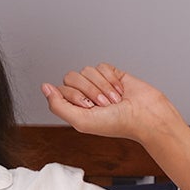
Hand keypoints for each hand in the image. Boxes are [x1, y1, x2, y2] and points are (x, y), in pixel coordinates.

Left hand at [41, 64, 173, 144]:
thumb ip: (58, 105)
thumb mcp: (81, 120)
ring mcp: (98, 83)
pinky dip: (111, 79)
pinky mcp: (112, 74)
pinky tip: (120, 91)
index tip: (90, 107)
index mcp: (74, 107)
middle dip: (89, 90)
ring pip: (87, 70)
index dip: (76, 96)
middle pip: (72, 77)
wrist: (145, 115)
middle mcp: (84, 94)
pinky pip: (102, 66)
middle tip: (103, 104)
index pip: (61, 90)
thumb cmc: (117, 123)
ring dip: (102, 86)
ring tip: (114, 100)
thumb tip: (44, 87)